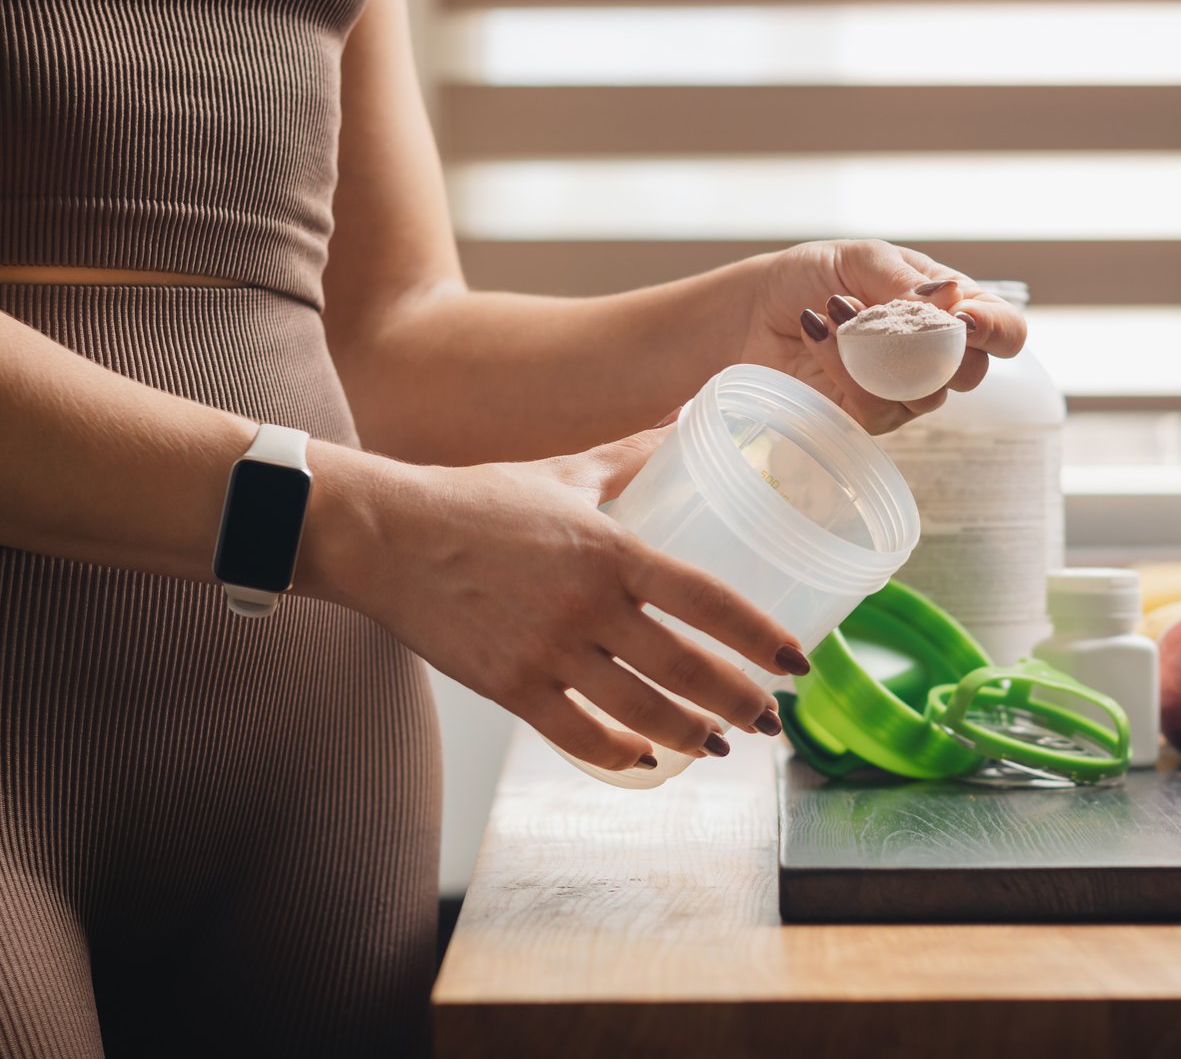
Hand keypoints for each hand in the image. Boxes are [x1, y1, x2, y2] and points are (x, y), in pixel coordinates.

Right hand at [331, 428, 803, 770]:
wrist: (383, 534)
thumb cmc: (473, 500)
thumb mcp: (562, 472)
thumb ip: (628, 457)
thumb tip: (683, 423)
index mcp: (609, 549)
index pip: (707, 598)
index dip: (760, 635)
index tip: (797, 661)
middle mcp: (587, 605)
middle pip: (685, 669)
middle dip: (740, 701)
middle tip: (771, 718)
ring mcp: (547, 651)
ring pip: (641, 712)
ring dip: (692, 735)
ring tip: (721, 745)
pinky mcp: (509, 686)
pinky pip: (578, 735)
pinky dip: (619, 753)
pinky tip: (644, 758)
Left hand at [743, 239, 1028, 433]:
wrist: (753, 311)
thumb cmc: (812, 276)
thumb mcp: (860, 259)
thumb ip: (903, 281)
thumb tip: (952, 300)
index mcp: (949, 308)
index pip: (1004, 330)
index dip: (997, 330)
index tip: (964, 319)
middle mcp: (934, 356)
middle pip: (973, 374)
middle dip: (937, 349)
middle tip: (894, 320)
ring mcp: (902, 393)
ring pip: (924, 397)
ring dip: (878, 352)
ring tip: (836, 309)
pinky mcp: (864, 418)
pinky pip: (874, 409)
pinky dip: (844, 368)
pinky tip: (818, 334)